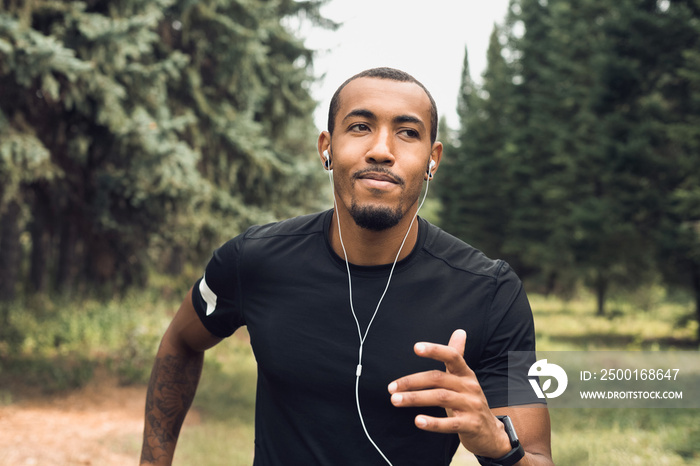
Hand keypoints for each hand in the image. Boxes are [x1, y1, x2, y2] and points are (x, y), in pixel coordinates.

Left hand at [387, 329, 511, 457]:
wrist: (490, 432)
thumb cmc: (469, 401)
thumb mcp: (464, 378)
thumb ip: (458, 356)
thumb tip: (459, 331)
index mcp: (466, 374)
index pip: (452, 356)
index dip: (435, 350)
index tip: (416, 347)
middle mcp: (470, 387)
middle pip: (438, 379)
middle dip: (412, 382)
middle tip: (391, 387)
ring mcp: (471, 406)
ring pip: (440, 398)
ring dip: (415, 399)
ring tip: (396, 400)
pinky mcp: (470, 425)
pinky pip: (450, 424)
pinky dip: (433, 423)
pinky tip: (418, 421)